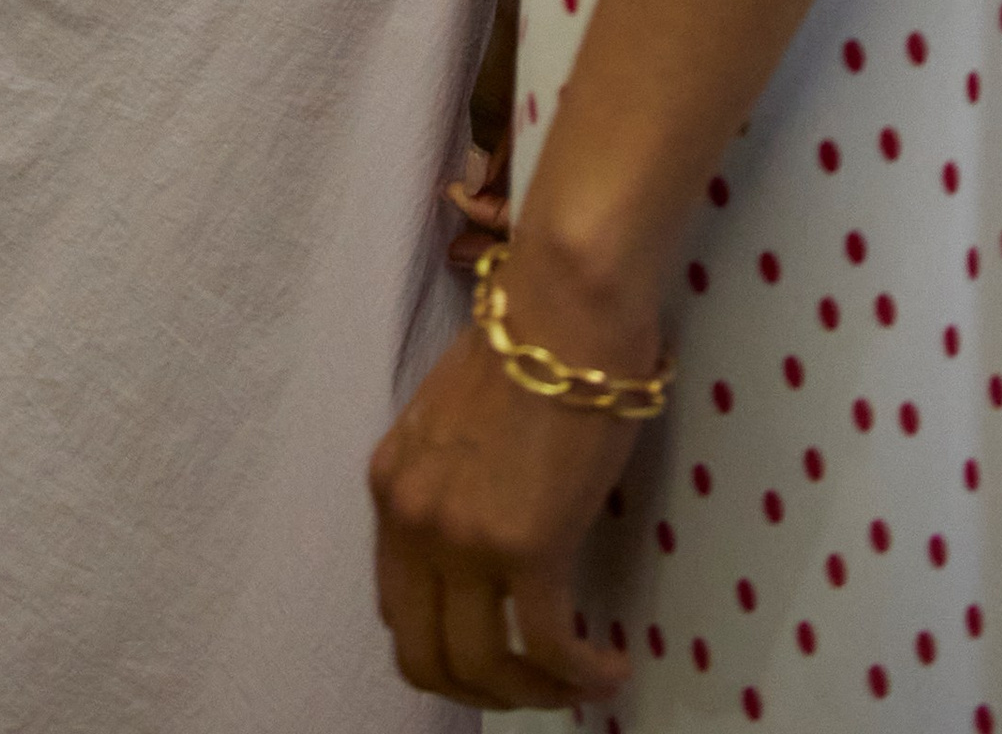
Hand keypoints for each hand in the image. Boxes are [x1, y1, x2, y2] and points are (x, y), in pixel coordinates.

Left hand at [369, 247, 654, 710]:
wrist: (564, 309)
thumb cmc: (527, 351)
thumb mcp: (456, 428)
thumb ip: (453, 488)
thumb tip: (485, 543)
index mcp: (391, 487)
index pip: (397, 608)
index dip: (447, 648)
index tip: (500, 649)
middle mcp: (412, 518)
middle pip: (426, 657)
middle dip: (482, 692)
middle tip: (537, 687)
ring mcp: (462, 536)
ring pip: (482, 669)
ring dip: (535, 693)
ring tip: (581, 680)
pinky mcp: (525, 546)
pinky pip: (547, 647)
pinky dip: (580, 674)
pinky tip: (610, 665)